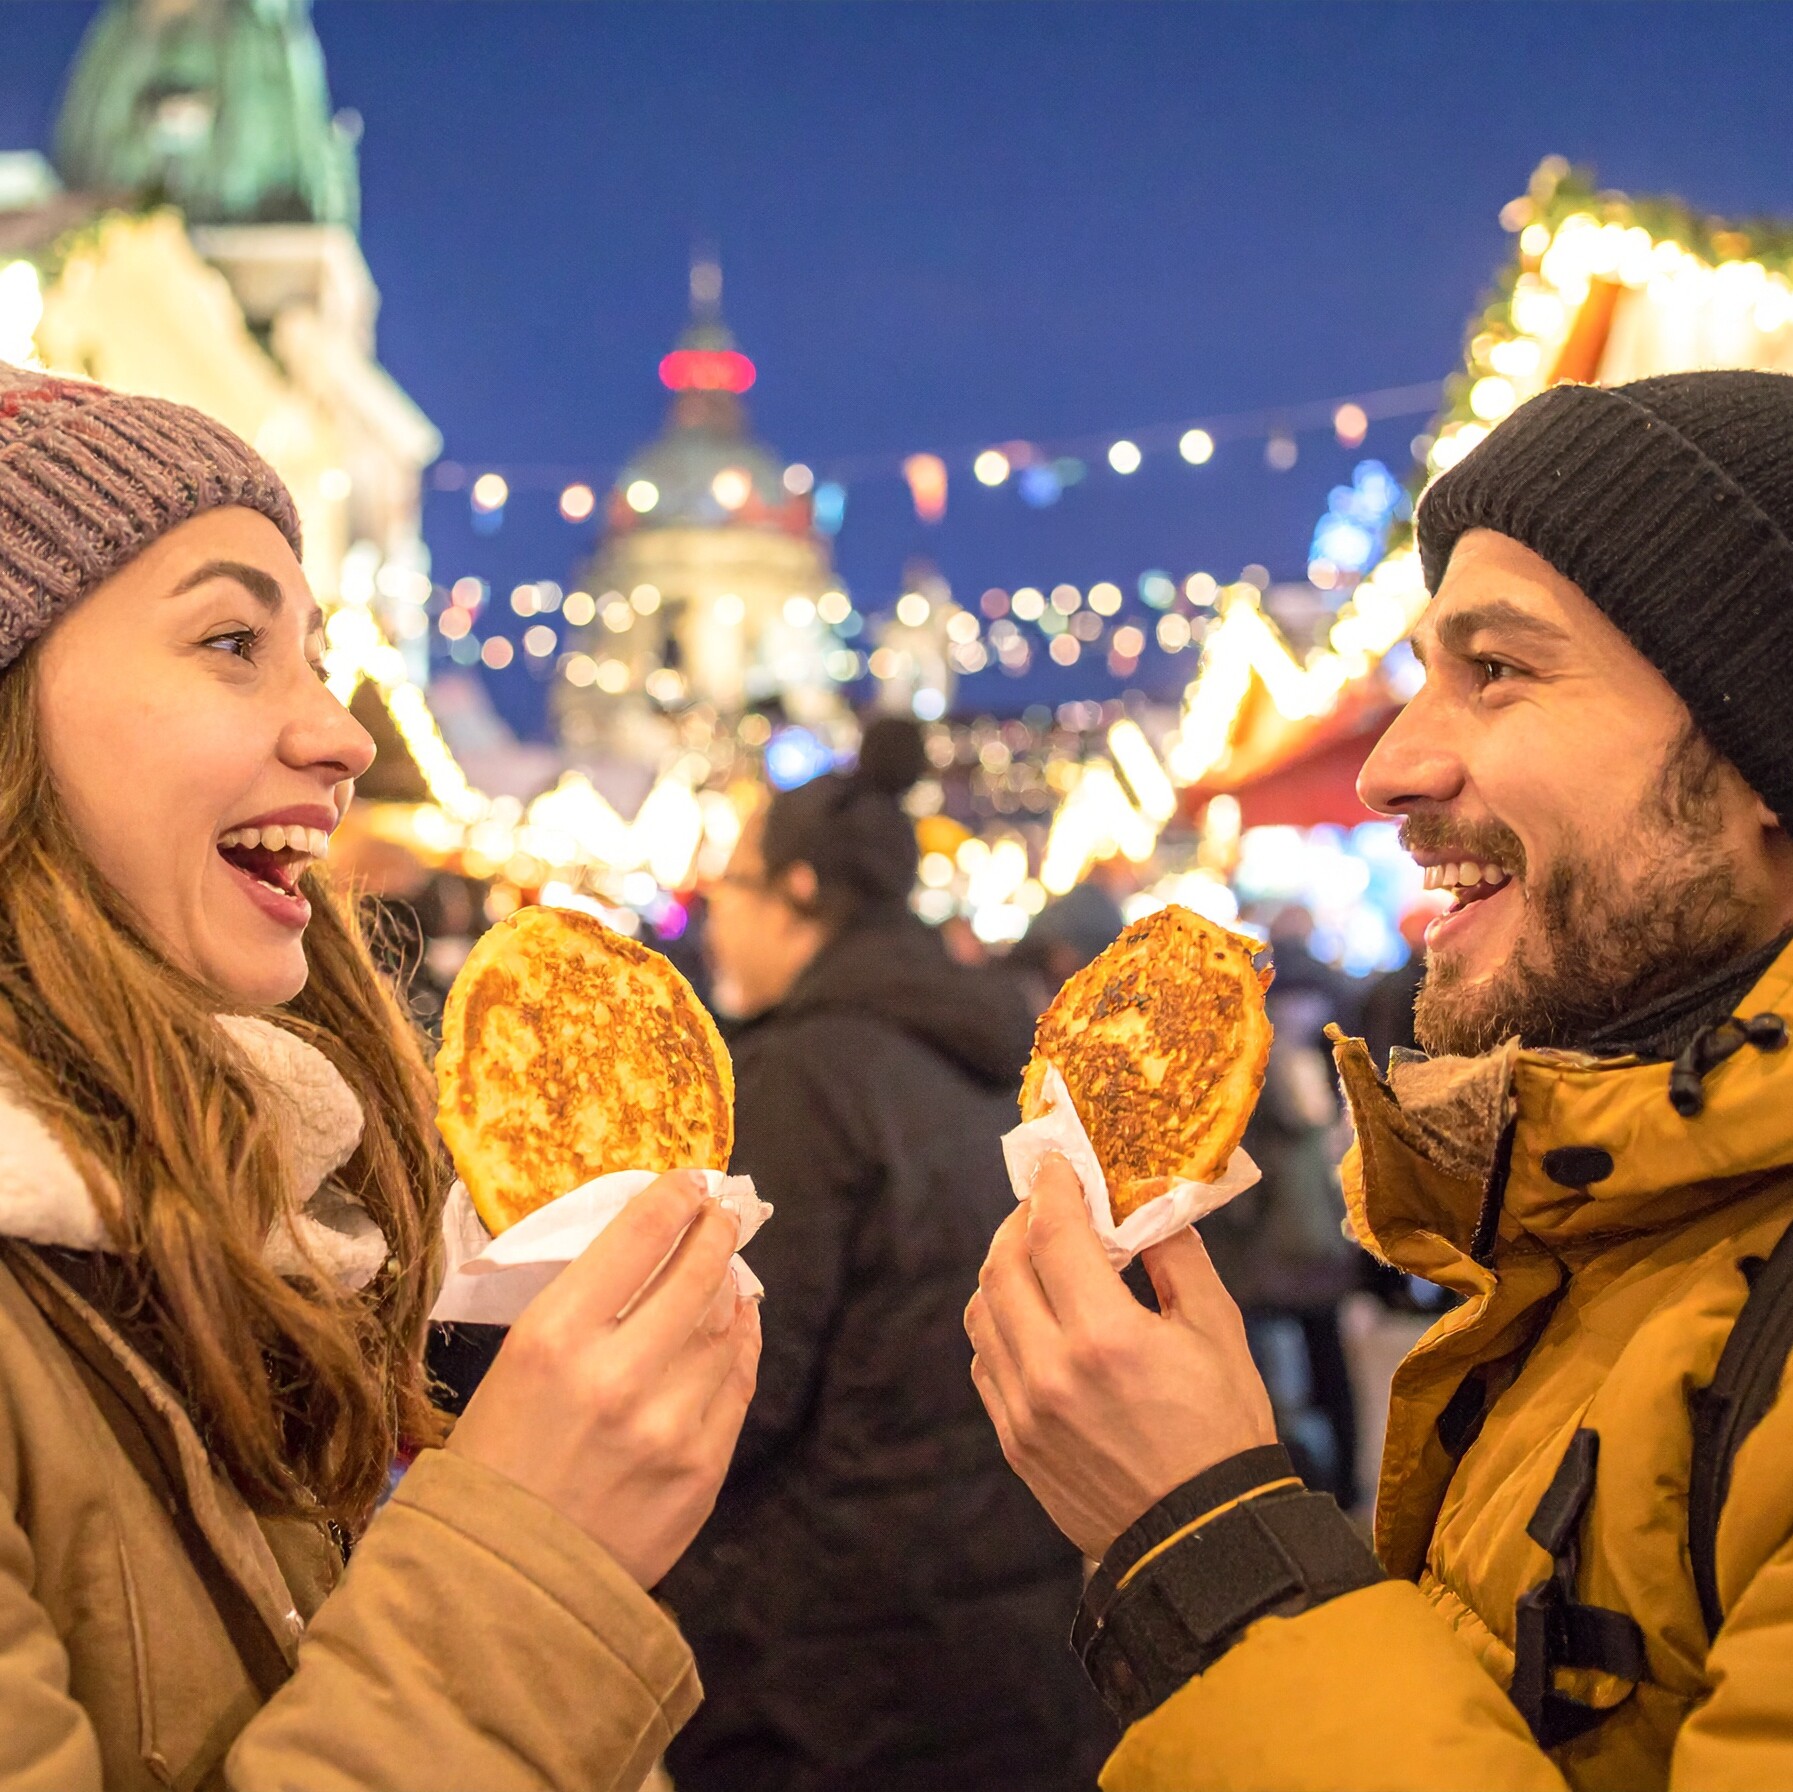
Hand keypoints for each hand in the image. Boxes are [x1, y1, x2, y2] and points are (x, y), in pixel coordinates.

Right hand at [448, 1171, 761, 1587]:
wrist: (500, 1587)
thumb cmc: (496, 1462)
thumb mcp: (515, 1365)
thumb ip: (585, 1306)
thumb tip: (654, 1249)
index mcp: (553, 1339)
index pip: (639, 1236)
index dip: (674, 1198)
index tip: (689, 1184)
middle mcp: (616, 1376)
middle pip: (698, 1273)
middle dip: (716, 1232)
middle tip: (721, 1215)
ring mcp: (667, 1427)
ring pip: (726, 1329)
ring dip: (728, 1293)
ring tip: (722, 1277)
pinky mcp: (701, 1471)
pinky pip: (737, 1385)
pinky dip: (739, 1347)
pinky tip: (734, 1328)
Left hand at [965, 1153, 1274, 1559]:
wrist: (1206, 1542)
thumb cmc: (1224, 1434)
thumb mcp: (1218, 1331)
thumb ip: (1176, 1256)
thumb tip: (1148, 1202)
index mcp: (1106, 1338)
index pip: (1053, 1234)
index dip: (1052, 1189)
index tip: (1057, 1167)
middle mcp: (1052, 1372)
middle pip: (1001, 1268)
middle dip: (1019, 1224)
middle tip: (1044, 1207)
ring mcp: (1025, 1412)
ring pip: (982, 1315)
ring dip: (1002, 1274)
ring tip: (1036, 1259)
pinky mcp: (1016, 1443)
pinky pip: (987, 1364)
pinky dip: (1001, 1327)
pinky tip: (1033, 1319)